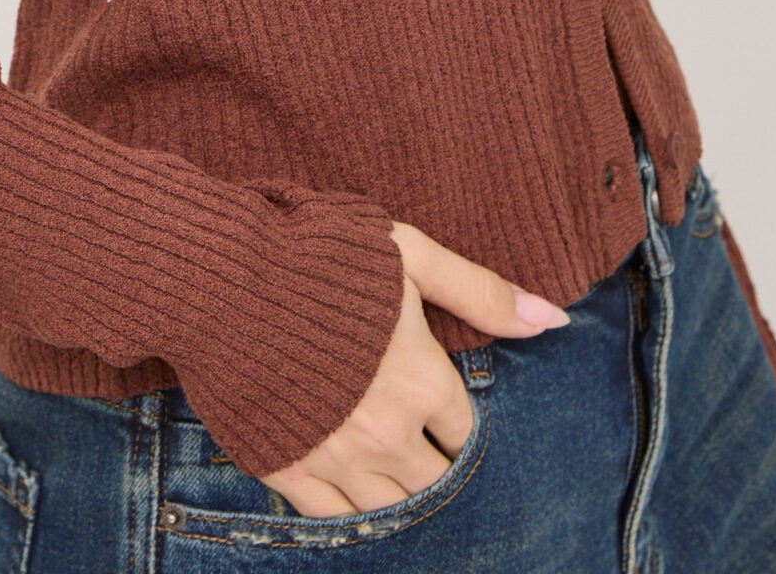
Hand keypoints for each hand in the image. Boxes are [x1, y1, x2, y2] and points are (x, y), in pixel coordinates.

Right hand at [258, 220, 570, 518]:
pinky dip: (350, 516)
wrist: (221, 279)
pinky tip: (353, 493)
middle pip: (436, 482)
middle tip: (422, 448)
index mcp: (422, 382)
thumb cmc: (318, 255)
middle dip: (436, 466)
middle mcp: (387, 434)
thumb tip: (554, 320)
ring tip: (394, 473)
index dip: (456, 418)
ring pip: (392, 512)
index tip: (440, 407)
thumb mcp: (408, 254)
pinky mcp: (288, 472)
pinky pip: (335, 522)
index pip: (464, 429)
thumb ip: (480, 292)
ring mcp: (336, 460)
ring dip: (400, 496)